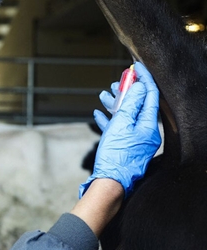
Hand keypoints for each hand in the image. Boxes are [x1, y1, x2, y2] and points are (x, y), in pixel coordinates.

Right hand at [79, 62, 161, 198]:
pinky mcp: (125, 148)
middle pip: (138, 105)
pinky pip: (118, 129)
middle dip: (126, 92)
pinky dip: (109, 120)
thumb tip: (140, 86)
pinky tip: (98, 114)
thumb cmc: (116, 154)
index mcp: (149, 125)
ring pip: (126, 116)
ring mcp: (136, 141)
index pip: (151, 96)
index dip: (144, 79)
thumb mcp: (122, 124)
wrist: (110, 183)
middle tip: (117, 81)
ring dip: (115, 104)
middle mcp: (146, 132)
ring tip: (104, 95)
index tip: (136, 67)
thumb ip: (131, 103)